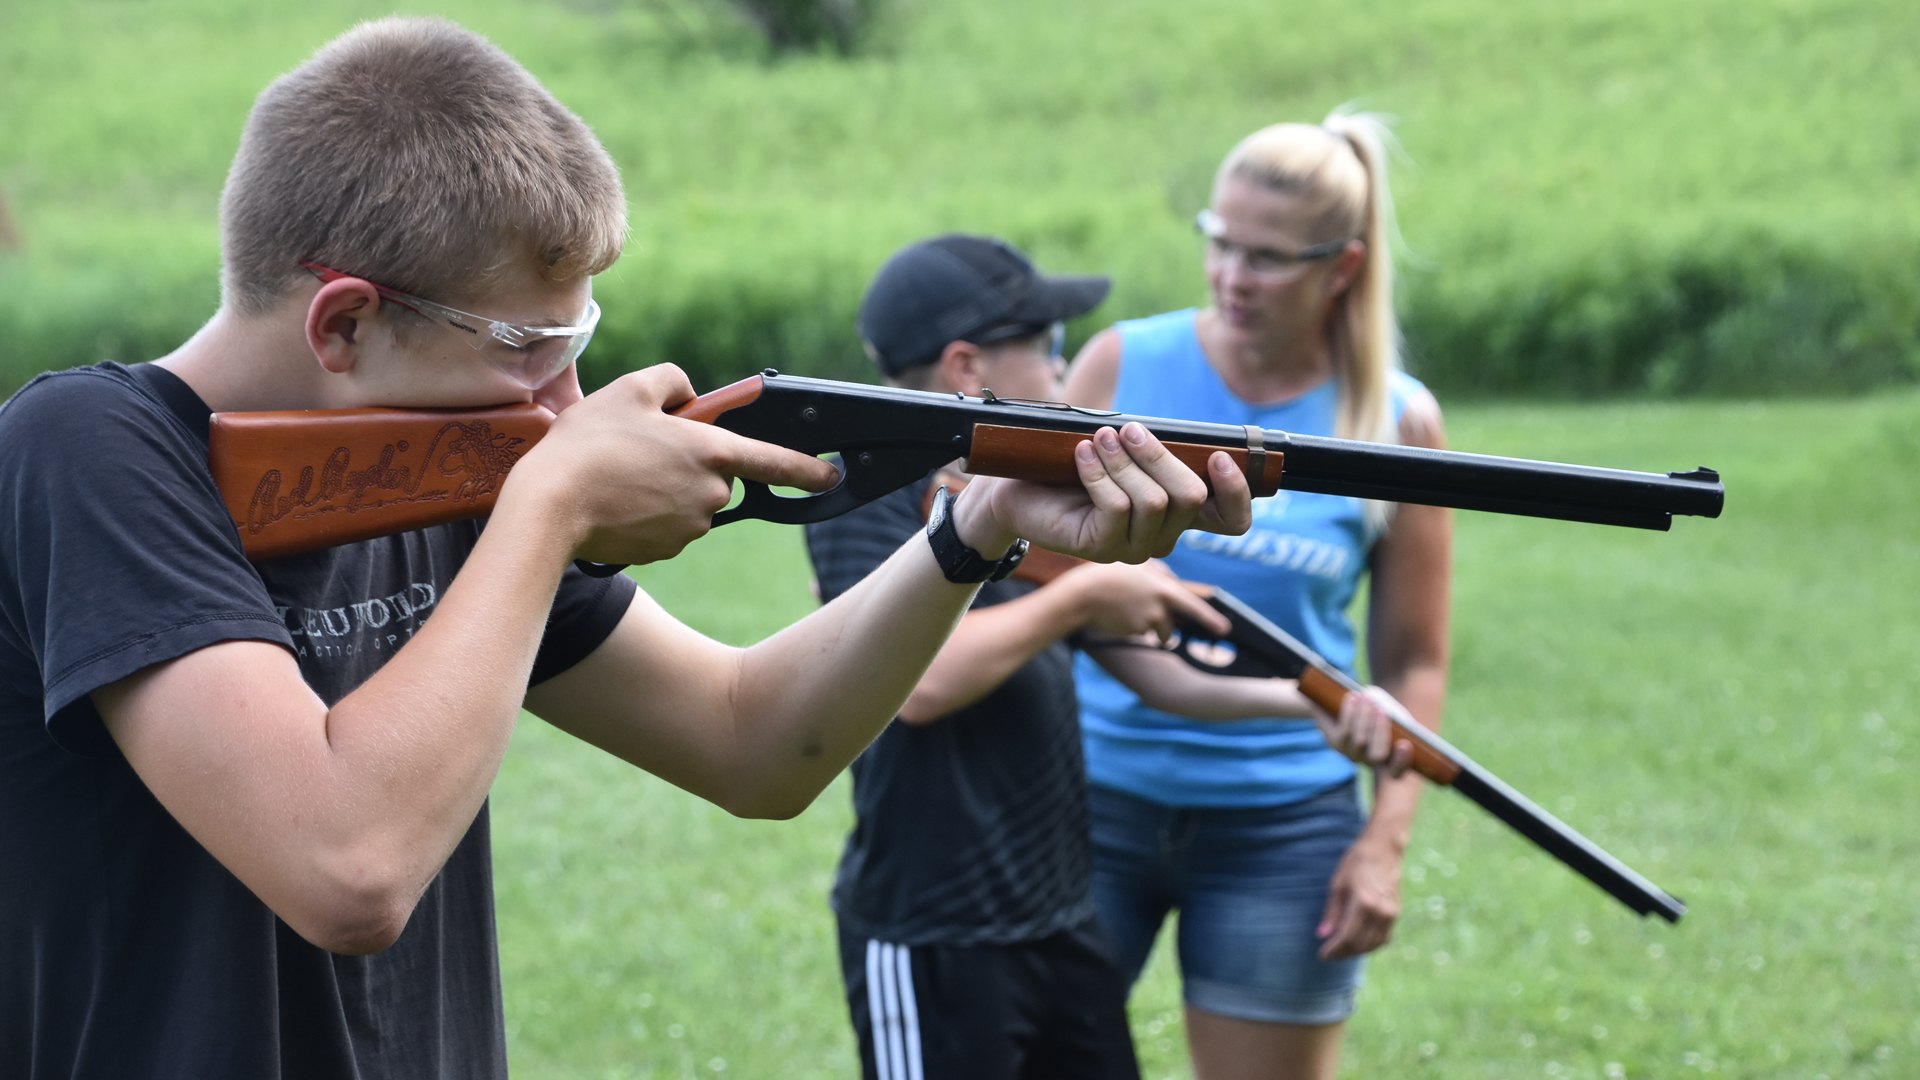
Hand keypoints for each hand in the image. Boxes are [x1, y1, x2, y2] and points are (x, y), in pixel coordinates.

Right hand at [509, 365, 839, 564]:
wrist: (550, 508)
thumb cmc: (589, 444)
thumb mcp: (630, 390)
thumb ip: (671, 381)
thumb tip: (689, 394)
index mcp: (712, 452)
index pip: (775, 462)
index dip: (807, 470)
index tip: (832, 476)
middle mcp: (710, 494)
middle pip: (716, 476)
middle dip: (688, 464)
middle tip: (642, 449)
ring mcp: (690, 527)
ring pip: (689, 501)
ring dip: (665, 489)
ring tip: (620, 474)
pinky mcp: (666, 550)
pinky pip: (667, 526)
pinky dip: (647, 514)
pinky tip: (615, 500)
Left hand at [953, 423, 1252, 562]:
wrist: (1017, 489)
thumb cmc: (1073, 466)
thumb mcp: (1124, 452)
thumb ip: (1157, 449)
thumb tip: (1188, 436)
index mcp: (1178, 512)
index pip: (1233, 520)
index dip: (1237, 492)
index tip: (1220, 456)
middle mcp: (1163, 535)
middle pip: (1191, 496)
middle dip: (1161, 455)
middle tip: (1129, 430)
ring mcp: (1133, 547)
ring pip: (1153, 501)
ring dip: (1124, 461)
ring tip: (1098, 439)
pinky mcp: (1100, 548)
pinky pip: (1116, 508)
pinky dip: (1099, 473)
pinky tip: (1082, 455)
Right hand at [1057, 561, 1229, 642]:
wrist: (1084, 593)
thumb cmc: (1111, 574)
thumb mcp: (1138, 565)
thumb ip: (1160, 573)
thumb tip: (1173, 582)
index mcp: (1163, 589)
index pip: (1193, 606)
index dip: (1210, 619)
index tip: (1225, 630)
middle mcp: (1159, 608)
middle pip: (1170, 625)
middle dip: (1164, 627)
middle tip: (1166, 626)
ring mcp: (1146, 622)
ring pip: (1154, 629)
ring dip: (1146, 624)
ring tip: (1126, 608)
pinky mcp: (1133, 632)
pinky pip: (1138, 631)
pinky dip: (1131, 625)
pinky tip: (1118, 613)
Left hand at [1314, 686, 1414, 777]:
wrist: (1346, 706)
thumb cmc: (1380, 710)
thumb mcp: (1393, 712)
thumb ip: (1396, 716)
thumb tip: (1387, 713)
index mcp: (1390, 759)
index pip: (1397, 771)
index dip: (1401, 762)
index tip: (1405, 744)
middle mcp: (1371, 761)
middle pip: (1378, 756)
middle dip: (1380, 731)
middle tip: (1382, 710)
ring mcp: (1353, 754)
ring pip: (1360, 741)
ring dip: (1364, 717)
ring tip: (1366, 698)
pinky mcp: (1336, 743)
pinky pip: (1344, 731)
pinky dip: (1350, 713)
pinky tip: (1353, 698)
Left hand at [1317, 833, 1403, 959]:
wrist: (1383, 849)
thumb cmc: (1356, 863)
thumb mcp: (1337, 885)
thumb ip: (1331, 913)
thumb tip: (1322, 935)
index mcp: (1363, 903)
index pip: (1347, 937)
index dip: (1334, 949)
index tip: (1322, 955)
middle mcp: (1380, 912)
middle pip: (1360, 944)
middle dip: (1343, 953)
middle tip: (1329, 954)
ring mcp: (1391, 914)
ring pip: (1373, 944)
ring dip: (1356, 951)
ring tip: (1341, 950)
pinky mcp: (1396, 914)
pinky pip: (1383, 938)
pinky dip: (1370, 944)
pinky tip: (1357, 943)